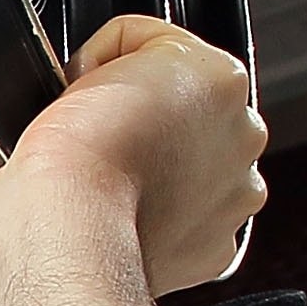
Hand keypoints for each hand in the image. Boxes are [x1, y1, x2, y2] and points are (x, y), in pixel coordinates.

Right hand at [0, 16, 266, 305]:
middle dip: (148, 126)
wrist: (65, 226)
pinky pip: (185, 227)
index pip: (165, 55)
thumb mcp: (87, 60)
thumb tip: (106, 77)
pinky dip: (157, 224)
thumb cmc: (75, 153)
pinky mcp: (213, 250)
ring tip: (110, 185)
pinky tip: (125, 219)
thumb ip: (116, 57)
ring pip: (191, 173)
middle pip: (187, 117)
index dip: (117, 69)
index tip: (90, 91)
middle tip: (100, 142)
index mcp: (219, 80)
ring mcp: (233, 196)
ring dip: (157, 175)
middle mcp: (241, 136)